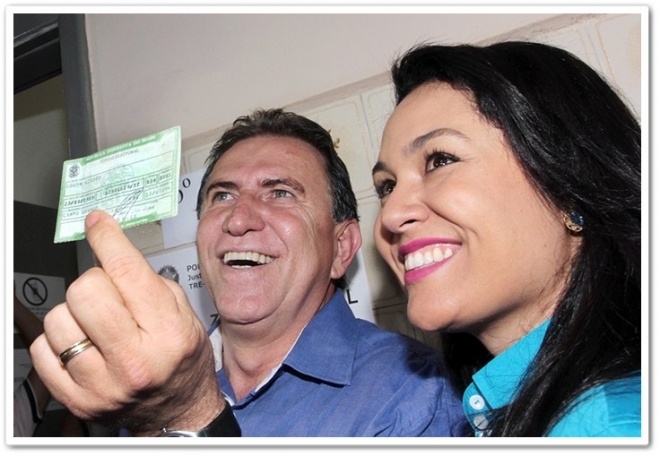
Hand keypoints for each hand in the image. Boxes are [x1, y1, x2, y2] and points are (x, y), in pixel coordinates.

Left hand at [30, 210, 224, 435]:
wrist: (177, 411)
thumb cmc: (182, 360)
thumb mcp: (184, 315)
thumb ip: (148, 283)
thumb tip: (109, 252)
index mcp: (168, 334)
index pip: (127, 272)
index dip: (108, 238)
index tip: (98, 223)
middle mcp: (134, 361)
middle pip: (85, 291)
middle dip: (94, 281)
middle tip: (108, 293)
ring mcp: (102, 383)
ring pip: (58, 318)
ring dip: (74, 313)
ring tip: (96, 325)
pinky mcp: (77, 399)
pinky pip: (43, 350)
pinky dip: (58, 340)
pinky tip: (82, 344)